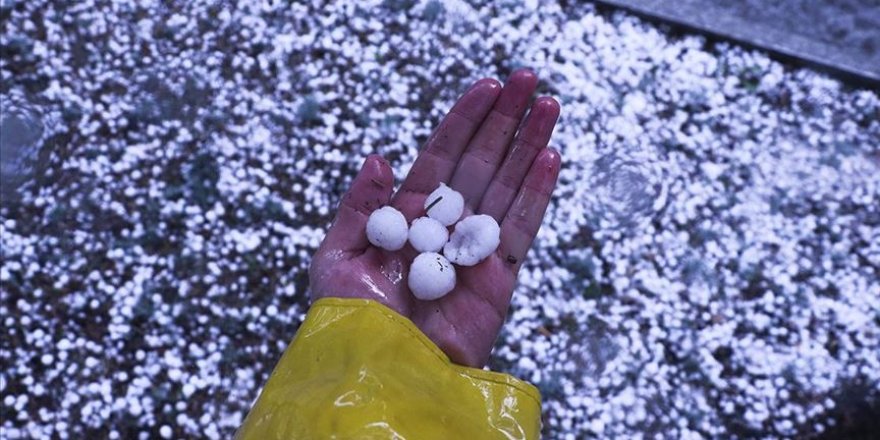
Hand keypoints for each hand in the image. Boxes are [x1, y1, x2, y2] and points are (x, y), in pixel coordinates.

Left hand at [309, 70, 560, 366]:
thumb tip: (379, 156)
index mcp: (408, 216)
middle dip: (504, 120)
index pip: (441, 156)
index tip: (485, 86)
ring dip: (529, 143)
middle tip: (527, 78)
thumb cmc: (350, 320)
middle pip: (481, 162)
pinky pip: (522, 227)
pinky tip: (551, 155)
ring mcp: (475, 249)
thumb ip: (360, 206)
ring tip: (548, 104)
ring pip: (508, 184)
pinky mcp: (499, 277)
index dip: (463, 120)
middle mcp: (446, 226)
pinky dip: (537, 191)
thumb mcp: (338, 256)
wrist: (380, 371)